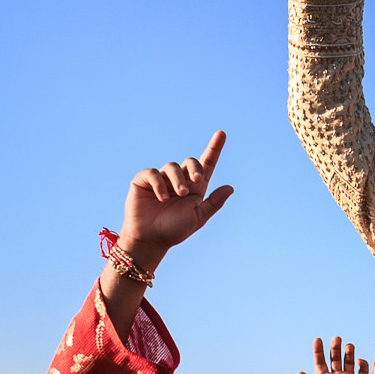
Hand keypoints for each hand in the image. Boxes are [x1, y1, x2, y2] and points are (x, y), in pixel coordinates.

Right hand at [117, 131, 233, 276]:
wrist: (151, 239)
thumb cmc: (174, 230)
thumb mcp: (198, 217)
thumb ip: (214, 203)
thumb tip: (231, 187)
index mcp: (195, 188)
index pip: (206, 164)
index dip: (214, 148)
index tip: (221, 133)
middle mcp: (179, 180)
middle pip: (190, 162)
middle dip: (195, 168)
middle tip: (197, 181)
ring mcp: (161, 179)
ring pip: (172, 166)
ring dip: (178, 180)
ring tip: (179, 194)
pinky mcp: (143, 180)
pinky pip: (153, 173)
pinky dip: (158, 183)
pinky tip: (161, 197)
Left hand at [298, 335, 369, 373]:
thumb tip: (299, 372)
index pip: (320, 361)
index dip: (318, 350)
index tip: (317, 339)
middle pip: (335, 357)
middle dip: (335, 347)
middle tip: (336, 338)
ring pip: (348, 360)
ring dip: (348, 352)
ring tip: (348, 346)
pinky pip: (362, 369)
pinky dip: (362, 363)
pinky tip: (359, 362)